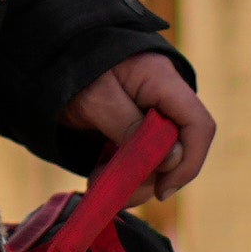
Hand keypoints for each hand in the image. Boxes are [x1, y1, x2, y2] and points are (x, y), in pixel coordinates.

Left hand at [66, 53, 215, 196]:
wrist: (52, 57)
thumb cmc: (74, 69)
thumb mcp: (97, 99)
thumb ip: (131, 127)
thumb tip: (170, 160)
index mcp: (163, 82)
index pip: (198, 126)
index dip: (189, 162)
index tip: (162, 191)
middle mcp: (164, 100)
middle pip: (179, 149)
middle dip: (152, 178)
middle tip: (119, 193)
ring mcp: (151, 116)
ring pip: (159, 160)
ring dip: (132, 180)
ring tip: (97, 182)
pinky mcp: (135, 128)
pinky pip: (141, 158)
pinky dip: (123, 173)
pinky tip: (100, 175)